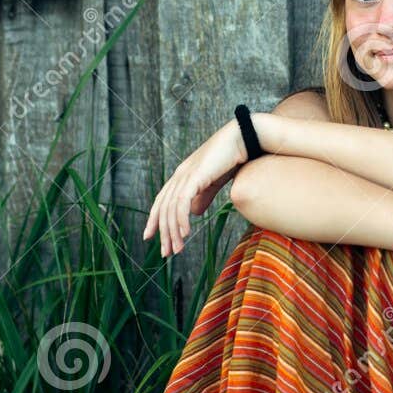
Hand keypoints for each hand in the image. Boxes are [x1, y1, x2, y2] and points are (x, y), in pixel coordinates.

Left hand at [143, 120, 248, 255]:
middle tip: (165, 253)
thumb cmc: (230, 159)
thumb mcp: (213, 182)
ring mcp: (185, 175)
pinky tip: (185, 233)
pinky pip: (182, 202)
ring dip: (172, 231)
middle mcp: (179, 175)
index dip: (154, 219)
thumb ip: (203, 196)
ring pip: (170, 208)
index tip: (150, 237)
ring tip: (177, 248)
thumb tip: (195, 213)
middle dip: (163, 232)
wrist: (242, 140)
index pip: (161, 201)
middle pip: (163, 208)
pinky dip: (181, 220)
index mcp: (182, 176)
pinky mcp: (194, 176)